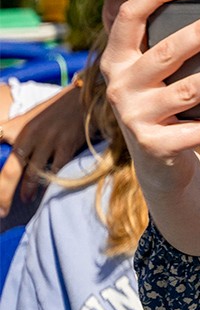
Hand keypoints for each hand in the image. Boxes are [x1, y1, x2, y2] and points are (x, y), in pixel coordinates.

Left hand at [0, 82, 90, 216]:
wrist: (81, 97)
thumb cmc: (51, 111)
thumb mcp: (25, 118)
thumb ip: (7, 132)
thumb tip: (0, 143)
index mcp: (16, 130)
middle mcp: (29, 137)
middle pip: (11, 172)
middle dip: (3, 194)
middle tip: (1, 211)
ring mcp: (49, 142)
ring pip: (34, 174)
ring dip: (27, 192)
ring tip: (24, 201)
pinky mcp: (67, 146)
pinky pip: (56, 170)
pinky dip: (49, 182)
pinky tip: (45, 191)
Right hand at [99, 0, 199, 182]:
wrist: (157, 162)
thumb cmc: (168, 106)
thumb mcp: (163, 77)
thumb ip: (179, 53)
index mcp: (120, 60)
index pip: (129, 18)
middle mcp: (121, 85)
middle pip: (165, 52)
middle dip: (199, 34)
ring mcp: (133, 115)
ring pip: (185, 91)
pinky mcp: (151, 144)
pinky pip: (193, 131)